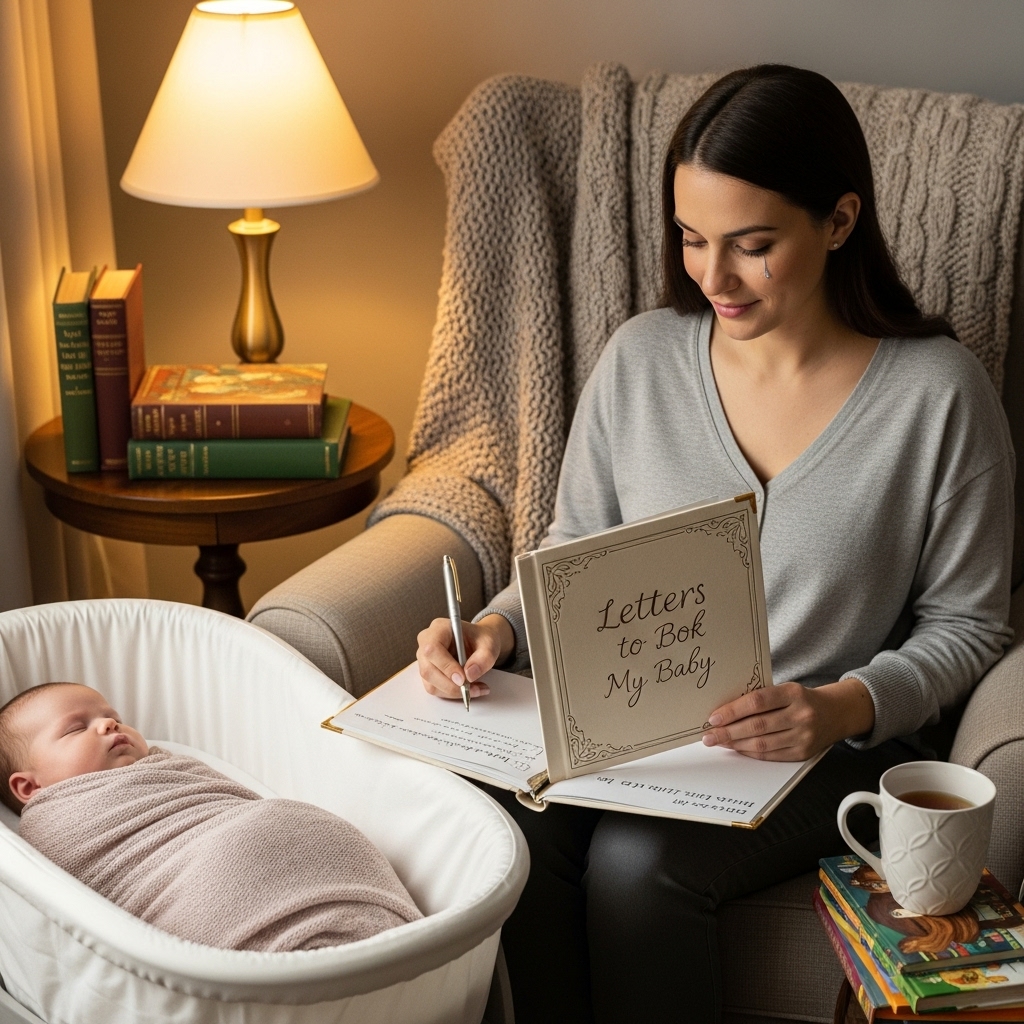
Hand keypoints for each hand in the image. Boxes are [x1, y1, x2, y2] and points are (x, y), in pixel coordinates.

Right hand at [416, 614, 514, 699]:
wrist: (478, 642)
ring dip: (453, 692)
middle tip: (471, 688)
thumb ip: (484, 658)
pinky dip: (452, 693)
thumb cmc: (480, 639)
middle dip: (450, 684)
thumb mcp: (489, 644)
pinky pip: (435, 689)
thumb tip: (469, 675)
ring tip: (476, 689)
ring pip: (431, 683)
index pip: (432, 648)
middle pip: (428, 669)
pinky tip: (469, 689)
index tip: (463, 679)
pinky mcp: (428, 673)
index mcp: (439, 628)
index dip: (446, 666)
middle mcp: (426, 642)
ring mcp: (425, 659)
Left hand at [701, 678, 874, 760]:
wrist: (835, 713)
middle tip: (710, 735)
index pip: (757, 702)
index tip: (714, 717)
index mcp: (793, 693)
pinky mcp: (803, 753)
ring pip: (762, 744)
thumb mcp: (786, 689)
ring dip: (736, 744)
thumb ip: (761, 698)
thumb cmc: (802, 699)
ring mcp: (804, 736)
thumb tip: (726, 710)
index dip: (733, 710)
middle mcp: (801, 715)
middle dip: (729, 732)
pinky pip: (771, 755)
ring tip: (720, 742)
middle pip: (757, 726)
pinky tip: (738, 748)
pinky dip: (751, 753)